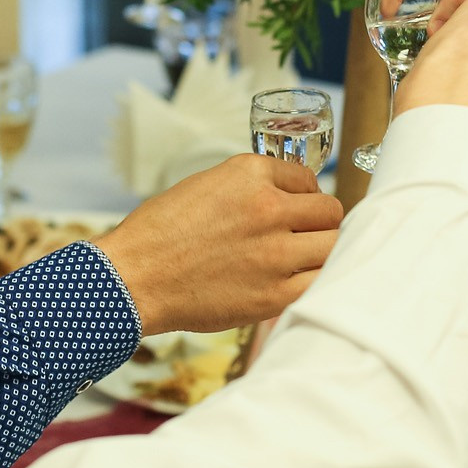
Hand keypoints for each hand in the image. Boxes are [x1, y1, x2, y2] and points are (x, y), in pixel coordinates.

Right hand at [95, 154, 341, 335]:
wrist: (133, 278)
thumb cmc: (160, 234)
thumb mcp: (207, 185)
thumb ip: (251, 188)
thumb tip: (289, 198)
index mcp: (251, 174)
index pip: (308, 179)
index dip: (303, 196)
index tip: (295, 209)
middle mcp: (269, 207)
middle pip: (330, 211)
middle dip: (319, 222)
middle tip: (304, 236)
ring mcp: (276, 252)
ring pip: (334, 245)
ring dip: (323, 251)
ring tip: (303, 260)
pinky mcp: (275, 293)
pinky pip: (322, 281)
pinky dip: (316, 281)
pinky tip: (299, 281)